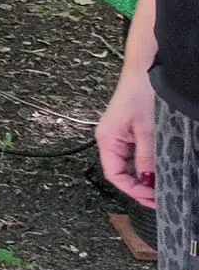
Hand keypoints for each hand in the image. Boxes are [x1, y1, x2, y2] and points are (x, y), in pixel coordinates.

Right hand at [98, 68, 157, 207]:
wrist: (145, 70)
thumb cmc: (140, 94)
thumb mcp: (147, 131)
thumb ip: (146, 158)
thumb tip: (147, 182)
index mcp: (107, 139)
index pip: (115, 174)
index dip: (133, 190)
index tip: (152, 199)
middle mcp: (110, 139)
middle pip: (121, 172)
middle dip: (139, 186)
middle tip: (160, 197)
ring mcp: (120, 135)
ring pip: (129, 164)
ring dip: (144, 176)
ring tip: (161, 184)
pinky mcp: (130, 131)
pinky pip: (135, 154)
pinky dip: (146, 164)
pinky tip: (158, 168)